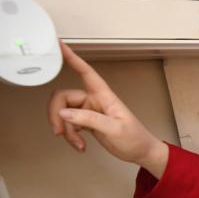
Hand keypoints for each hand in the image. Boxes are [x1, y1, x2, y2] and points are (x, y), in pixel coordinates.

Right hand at [48, 42, 168, 175]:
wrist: (140, 151)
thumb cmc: (135, 137)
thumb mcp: (114, 128)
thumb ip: (89, 119)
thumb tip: (65, 113)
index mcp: (103, 95)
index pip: (85, 71)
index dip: (72, 58)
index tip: (59, 46)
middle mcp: (94, 100)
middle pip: (64, 97)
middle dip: (58, 114)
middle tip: (60, 131)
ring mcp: (89, 111)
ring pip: (65, 113)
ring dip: (66, 130)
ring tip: (77, 143)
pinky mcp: (87, 122)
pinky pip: (70, 124)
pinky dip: (71, 136)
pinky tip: (80, 145)